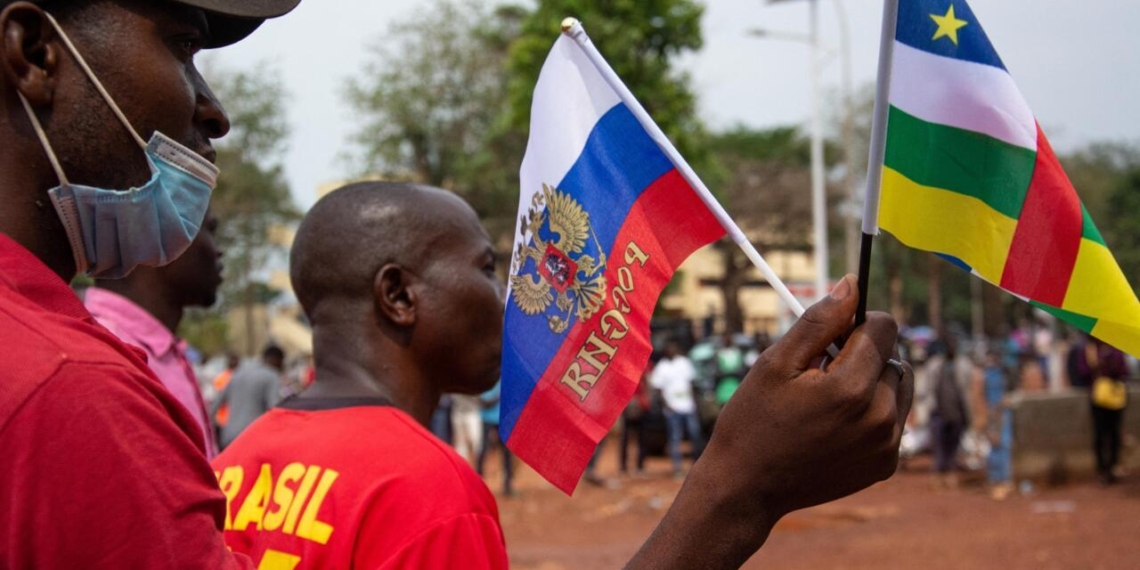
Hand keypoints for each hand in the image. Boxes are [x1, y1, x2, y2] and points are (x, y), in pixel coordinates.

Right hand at [626, 274, 913, 569]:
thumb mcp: (776, 363)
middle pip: (893, 356)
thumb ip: (819, 321)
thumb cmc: (753, 420)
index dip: (857, 322)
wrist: (747, 488)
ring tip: (829, 398)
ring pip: (899, 387)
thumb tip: (852, 284)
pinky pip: (894, 419)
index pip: (885, 327)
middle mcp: (880, 418)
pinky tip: (835, 425)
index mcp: (851, 388)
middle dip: (863, 354)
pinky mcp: (887, 464)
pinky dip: (872, 413)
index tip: (830, 335)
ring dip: (872, 382)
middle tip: (819, 372)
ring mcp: (886, 445)